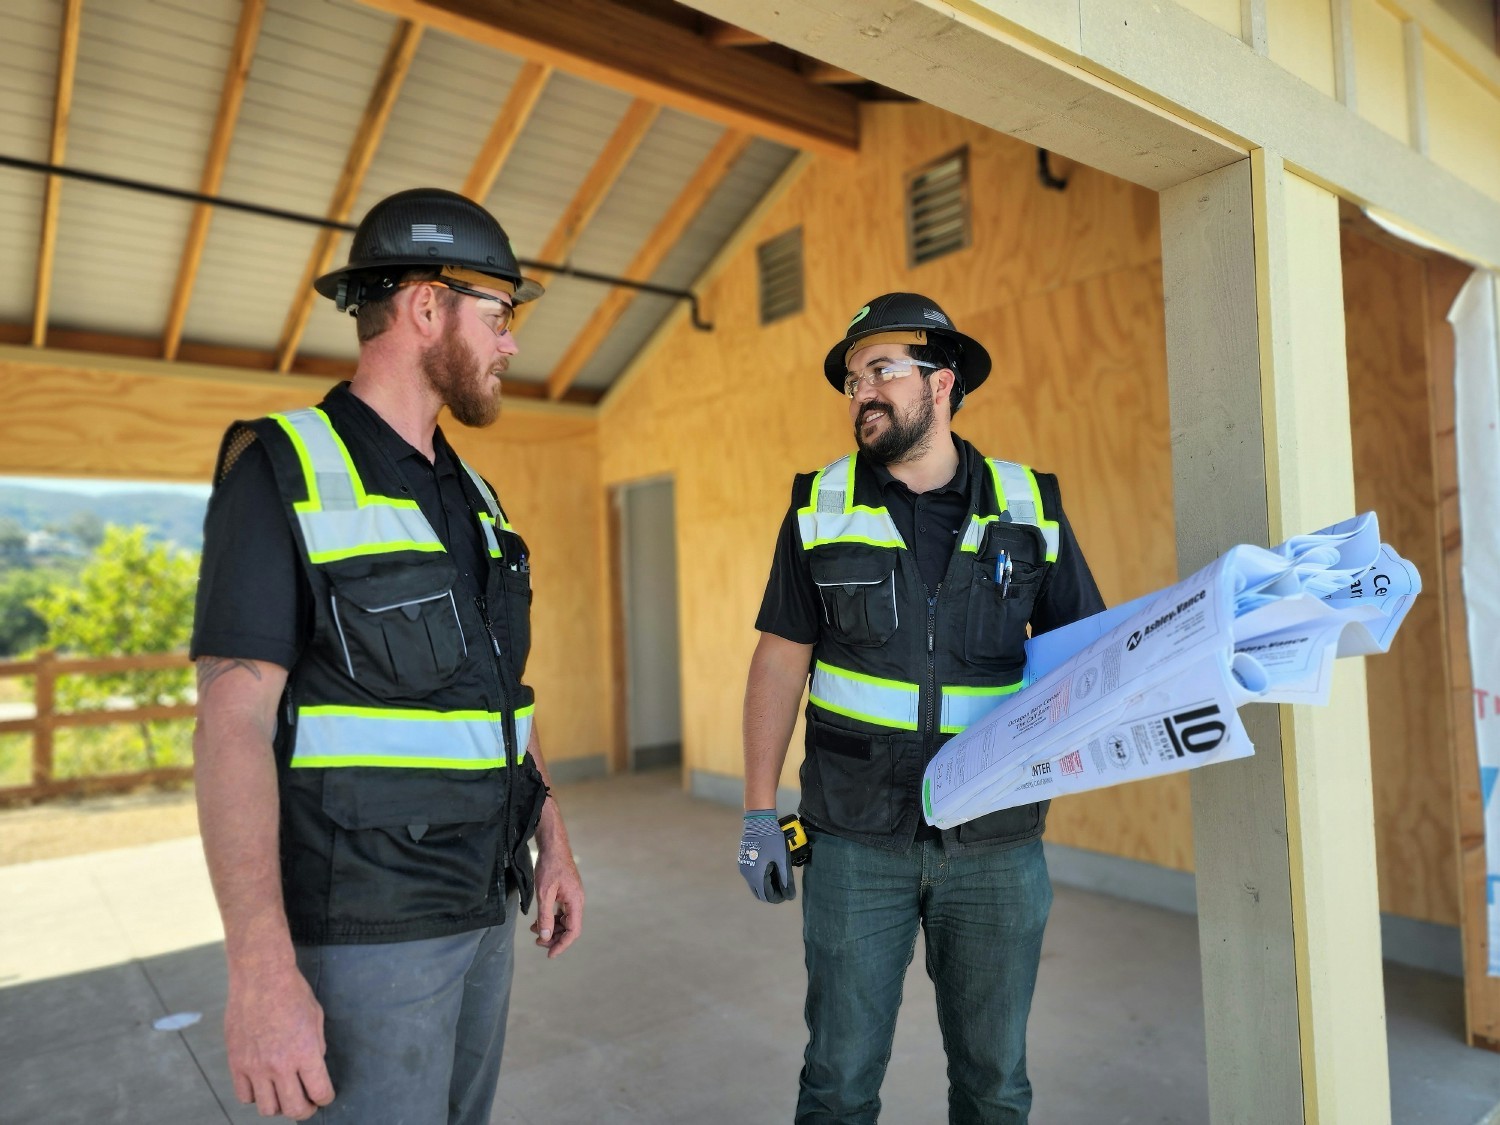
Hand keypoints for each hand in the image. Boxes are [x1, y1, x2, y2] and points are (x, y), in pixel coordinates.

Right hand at [224, 962, 333, 1119]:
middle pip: (293, 1109)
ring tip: (284, 1096)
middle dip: (305, 1110)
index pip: (319, 1092)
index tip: (324, 1096)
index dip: (325, 1098)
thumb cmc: (292, 991)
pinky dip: (255, 1096)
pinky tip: (263, 1086)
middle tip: (307, 1104)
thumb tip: (313, 1066)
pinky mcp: (236, 1063)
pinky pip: (244, 1095)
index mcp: (305, 1052)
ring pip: (267, 1108)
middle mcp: (280, 1065)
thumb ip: (316, 1046)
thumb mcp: (316, 1017)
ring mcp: (256, 1066)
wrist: (260, 977)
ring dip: (279, 1106)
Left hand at [530, 833, 584, 957]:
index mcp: (576, 902)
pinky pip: (561, 912)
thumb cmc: (550, 866)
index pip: (573, 931)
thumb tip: (544, 937)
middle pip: (570, 928)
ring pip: (565, 921)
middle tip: (537, 943)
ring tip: (534, 931)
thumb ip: (545, 916)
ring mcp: (572, 897)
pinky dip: (551, 919)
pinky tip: (538, 921)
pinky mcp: (566, 893)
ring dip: (551, 928)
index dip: (562, 945)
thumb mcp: (544, 893)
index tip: (550, 955)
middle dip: (555, 938)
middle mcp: (577, 901)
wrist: (553, 845)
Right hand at [739, 810, 794, 903]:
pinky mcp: (743, 860)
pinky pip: (752, 875)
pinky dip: (761, 877)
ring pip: (755, 883)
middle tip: (783, 887)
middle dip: (771, 893)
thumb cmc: (771, 840)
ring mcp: (744, 867)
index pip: (765, 896)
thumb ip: (785, 878)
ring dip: (766, 884)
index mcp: (756, 876)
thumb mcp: (781, 859)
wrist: (758, 822)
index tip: (787, 895)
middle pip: (758, 892)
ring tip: (779, 877)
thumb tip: (789, 895)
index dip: (777, 898)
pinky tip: (771, 869)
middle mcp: (747, 875)